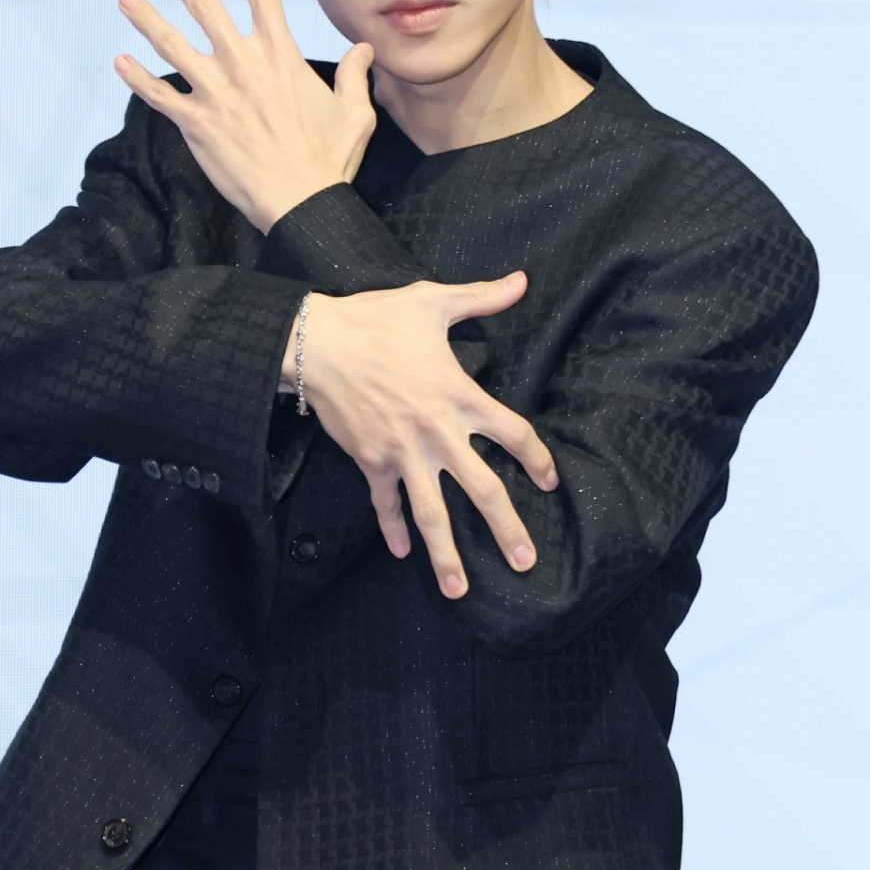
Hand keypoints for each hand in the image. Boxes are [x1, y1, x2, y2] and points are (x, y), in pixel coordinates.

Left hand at [114, 0, 376, 231]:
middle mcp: (244, 66)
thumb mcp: (355, 114)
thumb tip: (365, 50)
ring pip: (172, 45)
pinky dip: (138, 78)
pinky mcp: (196, 125)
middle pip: (205, 7)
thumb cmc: (330, 161)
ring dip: (146, 19)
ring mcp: (216, 94)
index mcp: (281, 56)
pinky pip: (159, 96)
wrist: (302, 204)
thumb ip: (355, 76)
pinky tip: (120, 62)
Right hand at [284, 273, 557, 596]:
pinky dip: (392, 528)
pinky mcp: (370, 460)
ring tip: (459, 589)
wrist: (318, 343)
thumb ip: (482, 297)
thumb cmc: (376, 320)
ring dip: (446, 553)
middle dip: (506, 529)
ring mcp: (402, 452)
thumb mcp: (432, 301)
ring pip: (431, 512)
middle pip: (481, 490)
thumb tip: (521, 280)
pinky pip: (385, 502)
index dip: (537, 459)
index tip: (551, 482)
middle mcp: (436, 432)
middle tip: (525, 561)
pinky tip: (403, 554)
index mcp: (460, 396)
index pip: (512, 435)